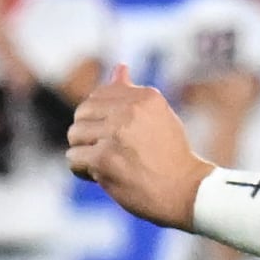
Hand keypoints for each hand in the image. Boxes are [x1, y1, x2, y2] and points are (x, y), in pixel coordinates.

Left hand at [67, 67, 203, 228]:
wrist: (186, 192)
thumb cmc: (172, 157)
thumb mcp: (159, 116)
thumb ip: (134, 93)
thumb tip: (119, 67)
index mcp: (144, 97)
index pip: (99, 95)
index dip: (99, 118)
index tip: (115, 135)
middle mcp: (130, 111)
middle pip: (82, 112)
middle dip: (88, 133)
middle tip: (106, 150)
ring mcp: (116, 134)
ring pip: (75, 134)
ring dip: (85, 151)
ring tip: (104, 163)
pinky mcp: (104, 159)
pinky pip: (74, 158)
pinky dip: (82, 170)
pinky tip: (99, 175)